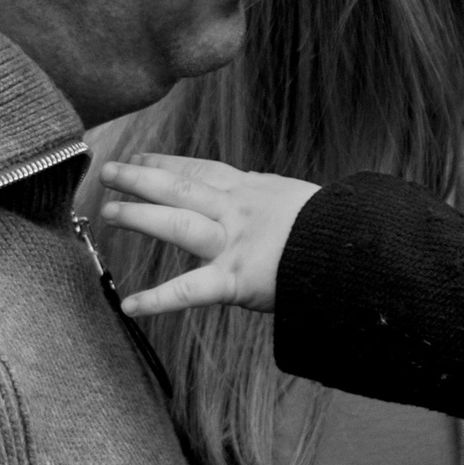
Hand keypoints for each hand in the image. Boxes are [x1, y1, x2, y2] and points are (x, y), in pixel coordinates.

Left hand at [96, 156, 319, 318]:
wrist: (355, 248)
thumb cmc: (337, 227)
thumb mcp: (299, 199)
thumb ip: (272, 197)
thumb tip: (261, 189)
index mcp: (253, 191)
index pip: (202, 171)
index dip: (168, 164)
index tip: (142, 158)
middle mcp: (237, 211)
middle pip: (180, 188)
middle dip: (141, 178)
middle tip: (109, 172)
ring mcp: (233, 244)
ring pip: (176, 223)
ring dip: (139, 216)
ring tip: (108, 212)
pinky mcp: (236, 280)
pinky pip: (190, 291)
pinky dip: (157, 300)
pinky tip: (129, 305)